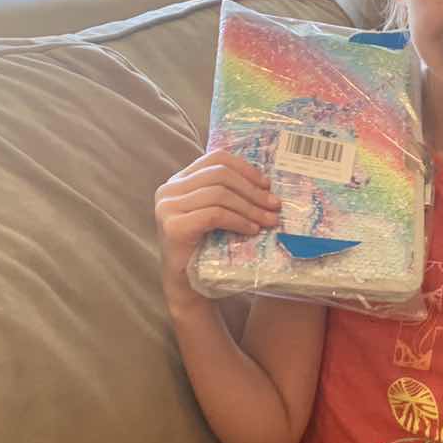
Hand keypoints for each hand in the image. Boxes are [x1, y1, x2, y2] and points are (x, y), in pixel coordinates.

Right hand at [154, 151, 280, 304]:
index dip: (245, 168)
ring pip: (219, 195)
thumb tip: (267, 183)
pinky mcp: (174, 227)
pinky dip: (238, 221)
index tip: (267, 184)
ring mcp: (168, 207)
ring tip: (268, 221)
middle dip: (252, 190)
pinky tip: (252, 230)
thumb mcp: (217, 213)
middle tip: (275, 205)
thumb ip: (229, 194)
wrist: (187, 284)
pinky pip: (214, 215)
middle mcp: (169, 189)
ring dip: (250, 208)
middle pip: (220, 175)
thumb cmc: (206, 248)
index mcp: (180, 180)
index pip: (216, 159)